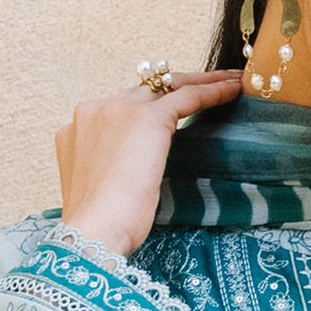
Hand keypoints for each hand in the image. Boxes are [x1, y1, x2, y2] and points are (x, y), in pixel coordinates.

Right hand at [55, 69, 242, 258]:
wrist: (95, 230)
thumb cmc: (98, 228)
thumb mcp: (101, 195)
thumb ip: (110, 175)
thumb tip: (131, 182)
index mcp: (77, 131)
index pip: (118, 112)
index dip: (144, 113)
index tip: (167, 116)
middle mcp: (94, 112)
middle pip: (143, 92)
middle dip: (173, 89)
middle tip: (204, 86)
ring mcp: (118, 110)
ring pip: (166, 86)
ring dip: (199, 82)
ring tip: (227, 81)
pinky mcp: (148, 119)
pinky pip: (186, 96)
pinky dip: (212, 91)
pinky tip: (233, 90)